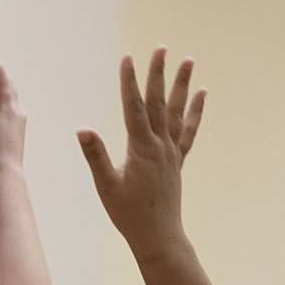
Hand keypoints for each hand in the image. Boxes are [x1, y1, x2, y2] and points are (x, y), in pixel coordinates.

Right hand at [77, 47, 204, 256]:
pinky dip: (194, 112)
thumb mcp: (106, 187)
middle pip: (158, 103)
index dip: (129, 82)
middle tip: (161, 48)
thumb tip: (83, 130)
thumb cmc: (129, 214)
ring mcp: (171, 153)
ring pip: (176, 112)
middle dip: (158, 74)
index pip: (133, 108)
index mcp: (141, 149)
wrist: (158, 236)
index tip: (127, 58)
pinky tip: (201, 95)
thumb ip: (96, 156)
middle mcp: (160, 146)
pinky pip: (188, 131)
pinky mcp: (176, 161)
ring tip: (188, 61)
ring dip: (181, 85)